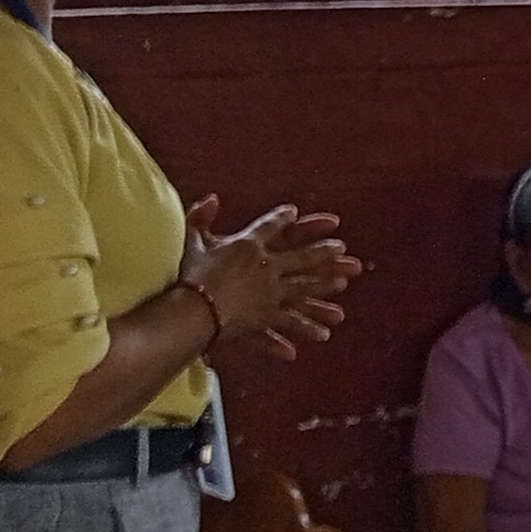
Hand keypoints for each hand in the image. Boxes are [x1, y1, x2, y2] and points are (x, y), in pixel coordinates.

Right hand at [184, 198, 356, 358]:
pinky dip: (306, 327)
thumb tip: (211, 198)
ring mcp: (271, 291)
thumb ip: (200, 218)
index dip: (282, 219)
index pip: (270, 227)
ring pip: (305, 287)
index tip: (294, 212)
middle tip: (341, 248)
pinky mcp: (267, 316)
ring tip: (343, 284)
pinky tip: (324, 334)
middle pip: (301, 256)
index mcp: (248, 245)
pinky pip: (291, 321)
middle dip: (322, 252)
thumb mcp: (191, 242)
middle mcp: (267, 266)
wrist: (191, 310)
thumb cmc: (188, 276)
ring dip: (324, 285)